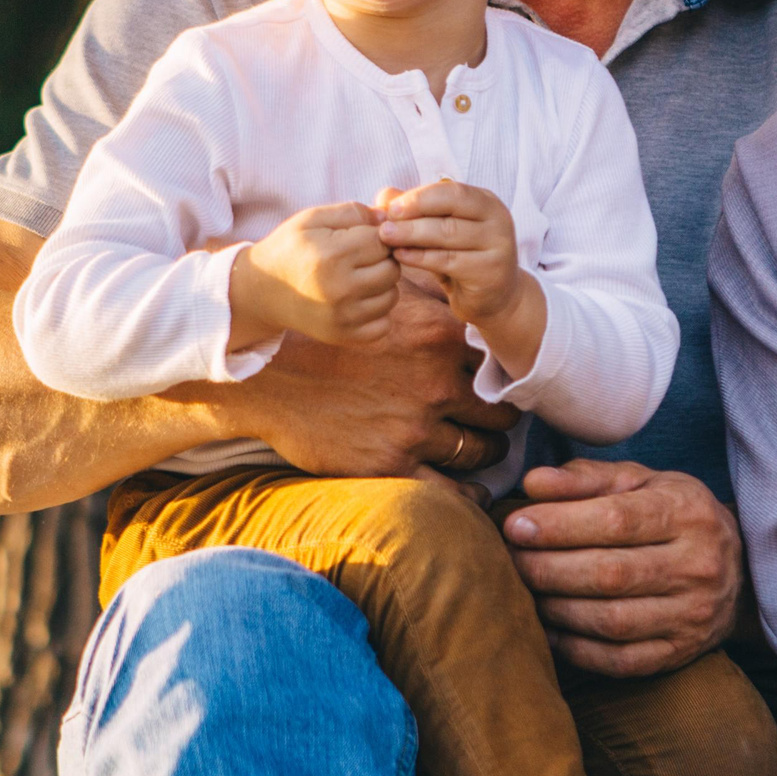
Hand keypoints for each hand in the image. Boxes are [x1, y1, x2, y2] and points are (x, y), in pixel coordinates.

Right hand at [215, 283, 517, 477]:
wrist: (272, 378)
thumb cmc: (330, 335)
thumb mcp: (382, 302)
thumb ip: (428, 296)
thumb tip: (461, 284)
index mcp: (439, 339)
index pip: (495, 364)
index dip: (502, 377)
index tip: (504, 385)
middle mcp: (435, 384)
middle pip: (497, 410)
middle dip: (504, 418)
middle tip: (504, 423)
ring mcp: (415, 428)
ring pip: (480, 448)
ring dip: (489, 451)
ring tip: (489, 450)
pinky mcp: (393, 464)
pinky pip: (451, 488)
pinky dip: (469, 491)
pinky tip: (473, 488)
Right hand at [231, 202, 399, 346]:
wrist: (262, 292)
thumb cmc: (291, 249)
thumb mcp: (312, 219)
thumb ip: (352, 212)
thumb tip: (389, 220)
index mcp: (332, 256)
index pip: (382, 241)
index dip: (375, 235)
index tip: (361, 237)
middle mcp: (339, 290)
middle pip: (392, 269)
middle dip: (382, 259)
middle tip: (361, 258)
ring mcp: (343, 317)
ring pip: (392, 296)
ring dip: (381, 285)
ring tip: (358, 277)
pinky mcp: (344, 336)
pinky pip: (384, 324)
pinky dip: (377, 312)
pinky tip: (358, 300)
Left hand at [374, 181, 545, 371]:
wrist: (495, 297)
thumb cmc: (463, 257)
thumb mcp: (440, 230)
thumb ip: (416, 211)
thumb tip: (384, 195)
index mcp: (486, 202)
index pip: (451, 191)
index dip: (419, 197)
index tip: (390, 207)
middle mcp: (498, 219)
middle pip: (451, 207)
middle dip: (414, 212)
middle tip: (384, 222)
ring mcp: (498, 246)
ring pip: (449, 233)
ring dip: (413, 234)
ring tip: (386, 237)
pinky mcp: (490, 273)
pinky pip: (449, 261)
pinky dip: (421, 257)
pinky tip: (401, 257)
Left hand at [499, 460, 741, 677]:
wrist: (740, 570)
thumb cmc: (674, 515)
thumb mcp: (641, 482)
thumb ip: (586, 479)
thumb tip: (533, 484)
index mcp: (687, 513)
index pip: (616, 521)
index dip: (559, 525)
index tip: (516, 526)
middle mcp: (697, 566)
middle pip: (610, 574)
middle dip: (548, 568)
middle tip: (510, 559)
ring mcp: (692, 616)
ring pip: (612, 621)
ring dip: (556, 607)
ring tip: (525, 590)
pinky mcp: (680, 653)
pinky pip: (619, 661)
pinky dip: (576, 648)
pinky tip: (549, 627)